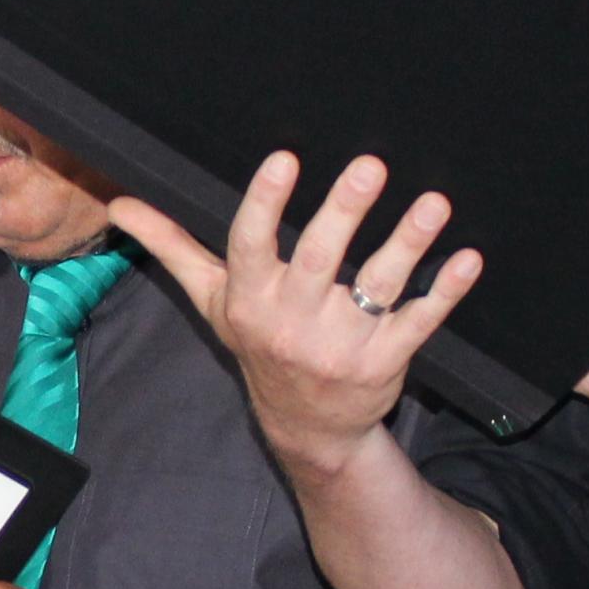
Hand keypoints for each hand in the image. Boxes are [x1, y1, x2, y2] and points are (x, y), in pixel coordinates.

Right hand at [110, 152, 480, 482]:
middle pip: (318, 260)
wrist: (308, 428)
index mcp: (250, 300)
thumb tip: (120, 207)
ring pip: (377, 286)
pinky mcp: (385, 360)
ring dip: (407, 243)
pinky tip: (467, 258)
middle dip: (344, 212)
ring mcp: (342, 344)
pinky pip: (419, 322)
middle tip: (369, 166)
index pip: (251, 247)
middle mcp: (293, 322)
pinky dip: (445, 292)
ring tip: (432, 203)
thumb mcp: (213, 302)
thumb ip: (174, 249)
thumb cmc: (260, 347)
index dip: (266, 204)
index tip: (284, 160)